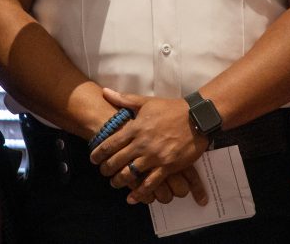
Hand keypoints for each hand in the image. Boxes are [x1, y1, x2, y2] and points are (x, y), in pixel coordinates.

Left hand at [88, 88, 208, 204]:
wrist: (196, 117)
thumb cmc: (170, 109)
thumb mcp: (146, 102)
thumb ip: (124, 100)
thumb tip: (105, 92)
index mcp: (135, 127)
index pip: (110, 143)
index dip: (98, 154)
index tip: (93, 159)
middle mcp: (142, 143)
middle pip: (117, 161)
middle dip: (106, 169)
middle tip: (103, 172)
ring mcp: (155, 156)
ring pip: (130, 174)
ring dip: (119, 181)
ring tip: (115, 183)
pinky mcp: (167, 166)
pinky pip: (150, 183)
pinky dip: (139, 193)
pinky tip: (132, 198)